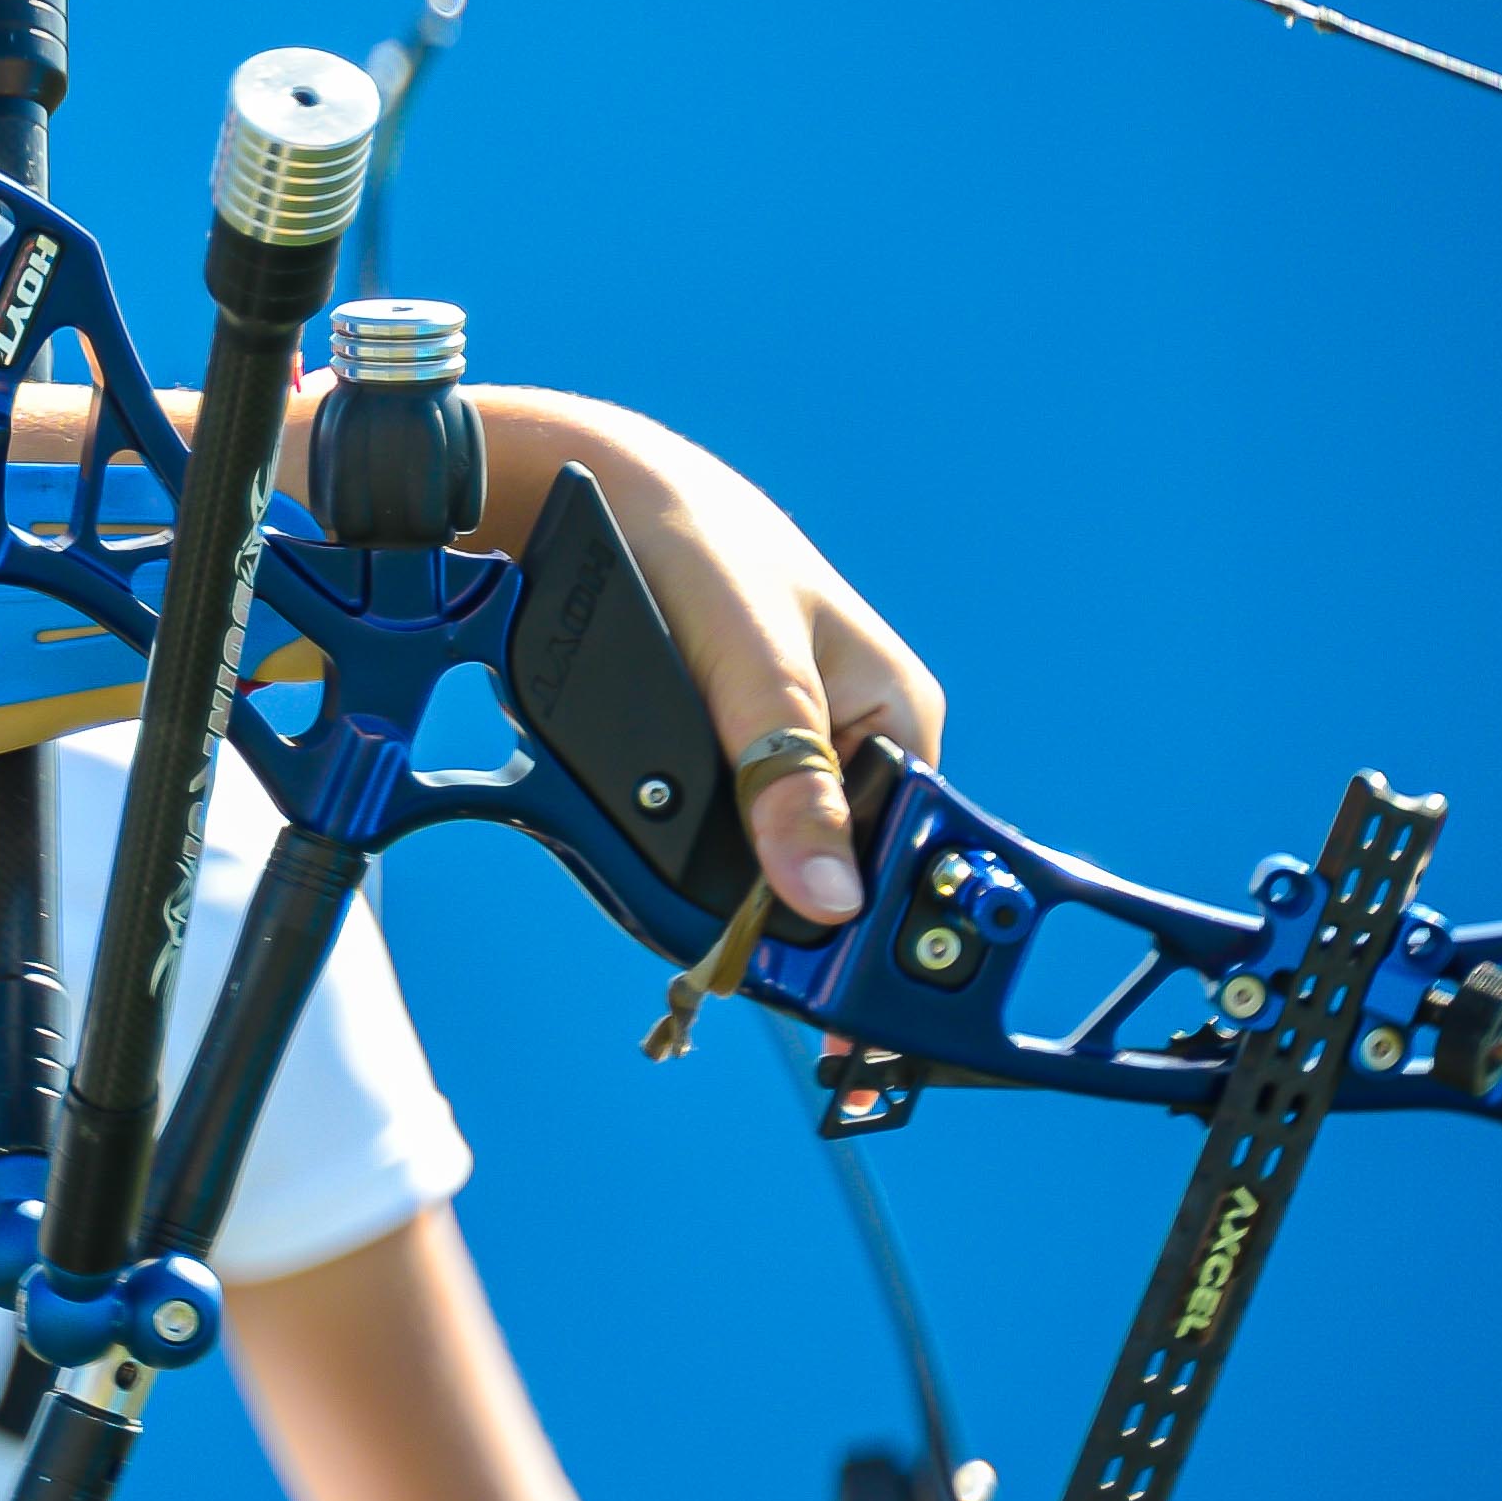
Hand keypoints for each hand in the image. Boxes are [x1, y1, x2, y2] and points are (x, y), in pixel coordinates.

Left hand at [482, 393, 942, 925]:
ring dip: (729, 899)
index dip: (864, 931)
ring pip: (771, 857)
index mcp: (896, 716)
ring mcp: (788, 749)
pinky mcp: (726, 753)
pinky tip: (651, 883)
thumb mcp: (747, 660)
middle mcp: (853, 740)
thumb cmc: (695, 545)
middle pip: (835, 865)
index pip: (904, 854)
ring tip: (688, 940)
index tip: (824, 1004)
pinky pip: (721, 829)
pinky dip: (688, 861)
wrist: (597, 496)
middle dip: (784, 921)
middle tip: (729, 976)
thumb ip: (783, 770)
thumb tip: (828, 893)